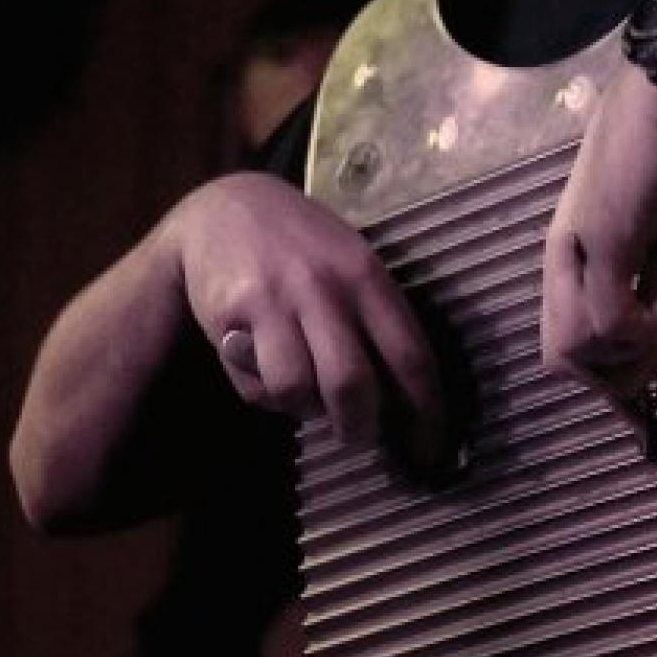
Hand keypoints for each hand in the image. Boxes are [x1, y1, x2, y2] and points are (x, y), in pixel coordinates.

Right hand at [166, 173, 444, 462]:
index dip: (424, 413)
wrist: (226, 207)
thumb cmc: (303, 246)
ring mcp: (276, 301)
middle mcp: (325, 287)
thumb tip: (406, 397)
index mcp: (369, 276)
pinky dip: (263, 395)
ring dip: (304, 410)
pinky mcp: (231, 316)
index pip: (411, 357)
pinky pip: (253, 384)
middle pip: (352, 386)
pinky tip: (263, 367)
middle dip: (359, 428)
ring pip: (297, 391)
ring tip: (305, 395)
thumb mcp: (352, 263)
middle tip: (358, 435)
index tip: (430, 450)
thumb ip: (377, 319)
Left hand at [541, 65, 656, 405]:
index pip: (564, 342)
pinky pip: (606, 322)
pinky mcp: (605, 238)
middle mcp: (562, 254)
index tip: (648, 409)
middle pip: (560, 359)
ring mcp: (578, 247)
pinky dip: (642, 333)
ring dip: (630, 359)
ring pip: (576, 351)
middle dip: (615, 383)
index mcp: (573, 252)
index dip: (605, 382)